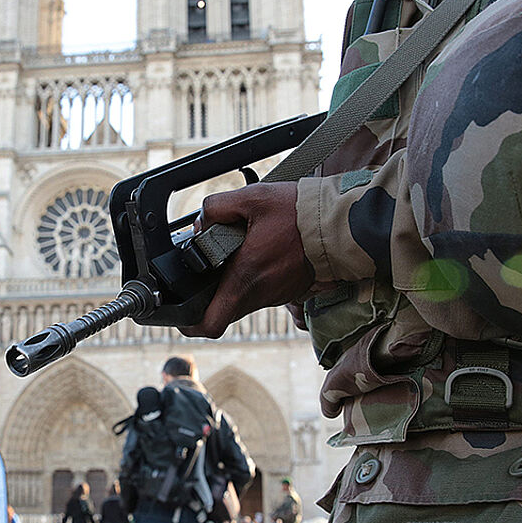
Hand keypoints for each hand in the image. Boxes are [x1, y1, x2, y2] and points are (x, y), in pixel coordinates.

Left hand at [179, 182, 314, 337]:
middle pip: (222, 312)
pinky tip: (254, 254)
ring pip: (241, 301)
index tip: (178, 312)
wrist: (343, 224)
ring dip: (231, 285)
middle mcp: (260, 294)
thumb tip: (200, 224)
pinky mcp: (288, 290)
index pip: (209, 323)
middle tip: (201, 275)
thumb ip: (217, 208)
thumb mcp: (252, 198)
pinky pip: (261, 292)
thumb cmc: (300, 214)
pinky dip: (251, 279)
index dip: (187, 323)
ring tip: (231, 256)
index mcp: (245, 278)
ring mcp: (276, 296)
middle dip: (206, 298)